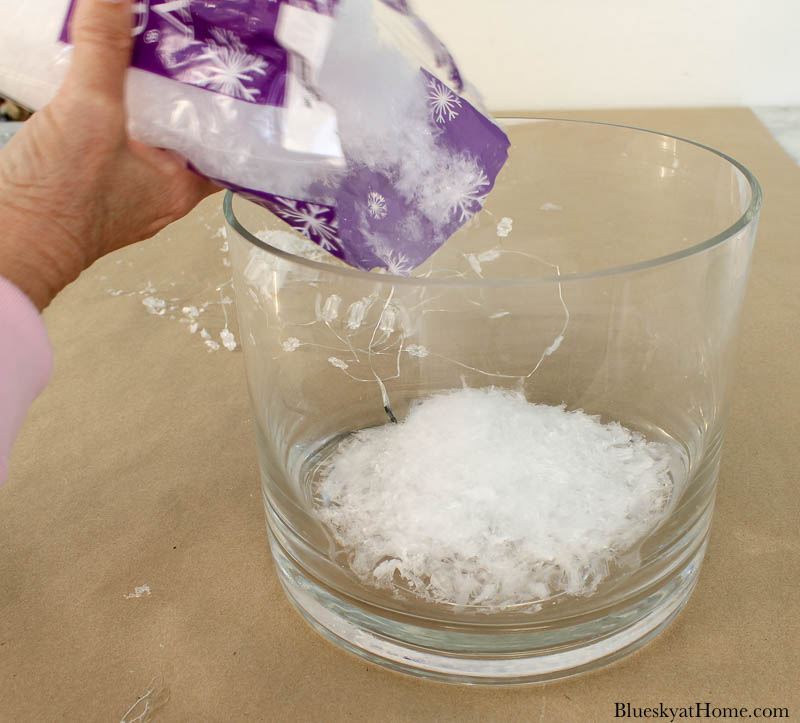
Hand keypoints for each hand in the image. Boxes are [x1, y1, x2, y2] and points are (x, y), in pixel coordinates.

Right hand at [0, 0, 218, 309]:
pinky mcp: (92, 180)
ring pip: (147, 132)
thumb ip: (104, 51)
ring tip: (148, 50)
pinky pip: (114, 137)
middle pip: (184, 130)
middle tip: (185, 46)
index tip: (227, 66)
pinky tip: (103, 77)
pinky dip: (113, 108)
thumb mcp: (90, 111)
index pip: (224, 140)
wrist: (7, 243)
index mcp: (181, 185)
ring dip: (146, 96)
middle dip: (183, 89)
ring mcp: (126, 187)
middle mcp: (160, 189)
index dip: (227, 104)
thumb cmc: (58, 200)